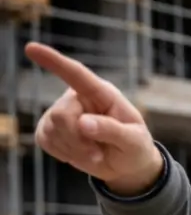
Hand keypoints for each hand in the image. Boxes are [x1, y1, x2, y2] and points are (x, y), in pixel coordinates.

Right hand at [27, 42, 164, 194]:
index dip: (54, 61)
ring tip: (95, 153)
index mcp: (102, 93)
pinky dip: (64, 153)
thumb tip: (83, 123)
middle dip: (78, 140)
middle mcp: (78, 98)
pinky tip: (80, 153)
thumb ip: (112, 130)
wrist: (127, 166)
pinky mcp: (51, 129)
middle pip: (62, 115)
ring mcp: (61, 112)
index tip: (31, 48)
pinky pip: (45, 140)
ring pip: (52, 130)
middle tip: (98, 153)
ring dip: (75, 150)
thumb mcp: (134, 141)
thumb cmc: (135, 147)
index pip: (76, 74)